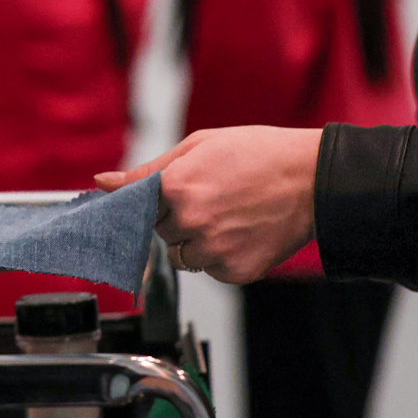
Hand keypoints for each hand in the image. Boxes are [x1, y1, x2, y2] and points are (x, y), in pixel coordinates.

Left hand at [96, 126, 321, 283]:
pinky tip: (242, 233)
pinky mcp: (236, 272)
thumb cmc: (259, 153)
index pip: (137, 209)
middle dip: (177, 220)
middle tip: (211, 199)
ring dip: (197, 242)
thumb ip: (147, 170)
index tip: (166, 200)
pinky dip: (222, 257)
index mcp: (176, 187)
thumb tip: (103, 182)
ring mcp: (214, 250)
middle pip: (161, 234)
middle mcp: (191, 222)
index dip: (156, 202)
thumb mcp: (199, 146)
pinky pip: (212, 271)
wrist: (314, 178)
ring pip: (183, 257)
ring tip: (228, 217)